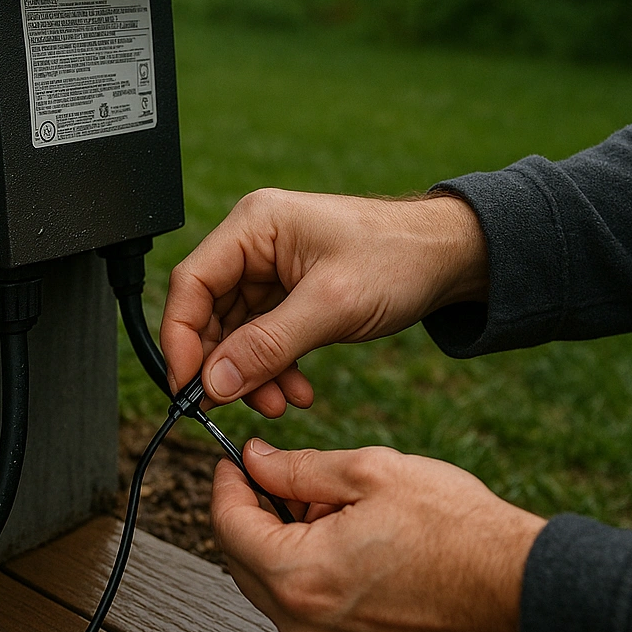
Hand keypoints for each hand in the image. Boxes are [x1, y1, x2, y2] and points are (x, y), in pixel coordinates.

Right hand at [161, 189, 487, 416]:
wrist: (450, 259)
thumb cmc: (399, 258)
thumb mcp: (331, 306)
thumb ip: (267, 346)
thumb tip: (213, 383)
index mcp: (255, 225)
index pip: (191, 282)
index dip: (181, 338)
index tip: (187, 387)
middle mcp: (256, 243)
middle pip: (208, 311)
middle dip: (223, 365)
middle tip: (232, 406)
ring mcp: (272, 269)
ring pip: (236, 332)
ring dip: (252, 374)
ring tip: (279, 404)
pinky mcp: (290, 293)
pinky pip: (263, 338)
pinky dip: (274, 369)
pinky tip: (297, 392)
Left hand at [212, 440, 545, 631]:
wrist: (521, 592)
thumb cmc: (457, 532)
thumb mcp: (370, 473)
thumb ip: (299, 468)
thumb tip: (256, 461)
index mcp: (298, 578)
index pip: (228, 526)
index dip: (227, 482)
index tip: (235, 459)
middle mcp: (304, 627)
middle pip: (244, 561)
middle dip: (255, 513)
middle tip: (286, 475)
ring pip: (276, 589)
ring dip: (286, 544)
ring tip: (336, 508)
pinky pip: (310, 612)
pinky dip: (313, 574)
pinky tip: (353, 543)